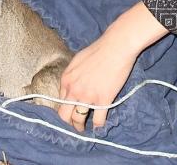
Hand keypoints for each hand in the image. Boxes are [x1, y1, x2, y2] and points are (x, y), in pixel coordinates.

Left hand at [57, 2, 167, 131]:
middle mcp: (73, 90)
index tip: (71, 111)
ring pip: (78, 120)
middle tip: (74, 124)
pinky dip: (98, 126)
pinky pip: (98, 120)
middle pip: (64, 115)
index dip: (66, 108)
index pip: (60, 101)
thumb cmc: (99, 50)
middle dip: (67, 122)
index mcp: (66, 79)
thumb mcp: (77, 60)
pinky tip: (99, 127)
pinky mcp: (103, 100)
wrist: (116, 47)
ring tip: (83, 129)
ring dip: (80, 127)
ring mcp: (88, 97)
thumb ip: (72, 76)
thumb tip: (71, 85)